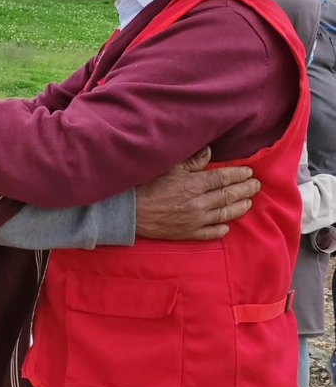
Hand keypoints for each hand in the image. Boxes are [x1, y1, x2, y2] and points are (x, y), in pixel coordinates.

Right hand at [135, 147, 259, 240]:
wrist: (129, 211)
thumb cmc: (147, 185)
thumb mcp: (169, 167)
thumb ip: (192, 161)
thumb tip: (209, 153)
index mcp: (195, 184)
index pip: (224, 178)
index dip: (239, 175)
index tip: (249, 173)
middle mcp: (199, 203)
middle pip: (228, 196)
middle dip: (245, 190)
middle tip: (256, 186)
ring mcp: (194, 220)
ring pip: (224, 214)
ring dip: (239, 208)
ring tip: (249, 202)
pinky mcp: (186, 233)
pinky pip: (209, 233)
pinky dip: (220, 229)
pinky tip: (227, 226)